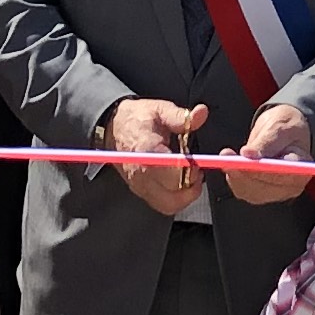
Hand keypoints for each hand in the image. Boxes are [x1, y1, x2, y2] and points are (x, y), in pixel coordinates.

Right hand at [107, 98, 206, 214]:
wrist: (113, 128)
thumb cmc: (138, 119)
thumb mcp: (160, 109)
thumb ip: (181, 116)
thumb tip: (201, 113)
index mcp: (147, 151)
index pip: (173, 173)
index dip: (191, 169)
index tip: (195, 160)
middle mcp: (141, 174)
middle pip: (173, 194)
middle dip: (191, 185)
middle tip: (196, 170)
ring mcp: (139, 186)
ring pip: (169, 205)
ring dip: (185, 195)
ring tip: (189, 177)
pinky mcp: (140, 192)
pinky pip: (162, 205)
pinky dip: (176, 198)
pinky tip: (180, 182)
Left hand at [227, 99, 314, 203]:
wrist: (283, 133)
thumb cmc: (287, 128)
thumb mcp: (281, 127)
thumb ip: (267, 141)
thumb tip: (248, 154)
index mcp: (302, 169)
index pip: (283, 176)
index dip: (263, 170)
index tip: (245, 157)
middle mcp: (290, 186)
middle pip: (264, 187)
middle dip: (244, 172)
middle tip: (227, 156)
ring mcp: (275, 193)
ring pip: (250, 190)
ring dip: (235, 174)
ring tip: (226, 155)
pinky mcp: (260, 194)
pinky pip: (243, 190)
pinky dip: (233, 176)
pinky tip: (229, 163)